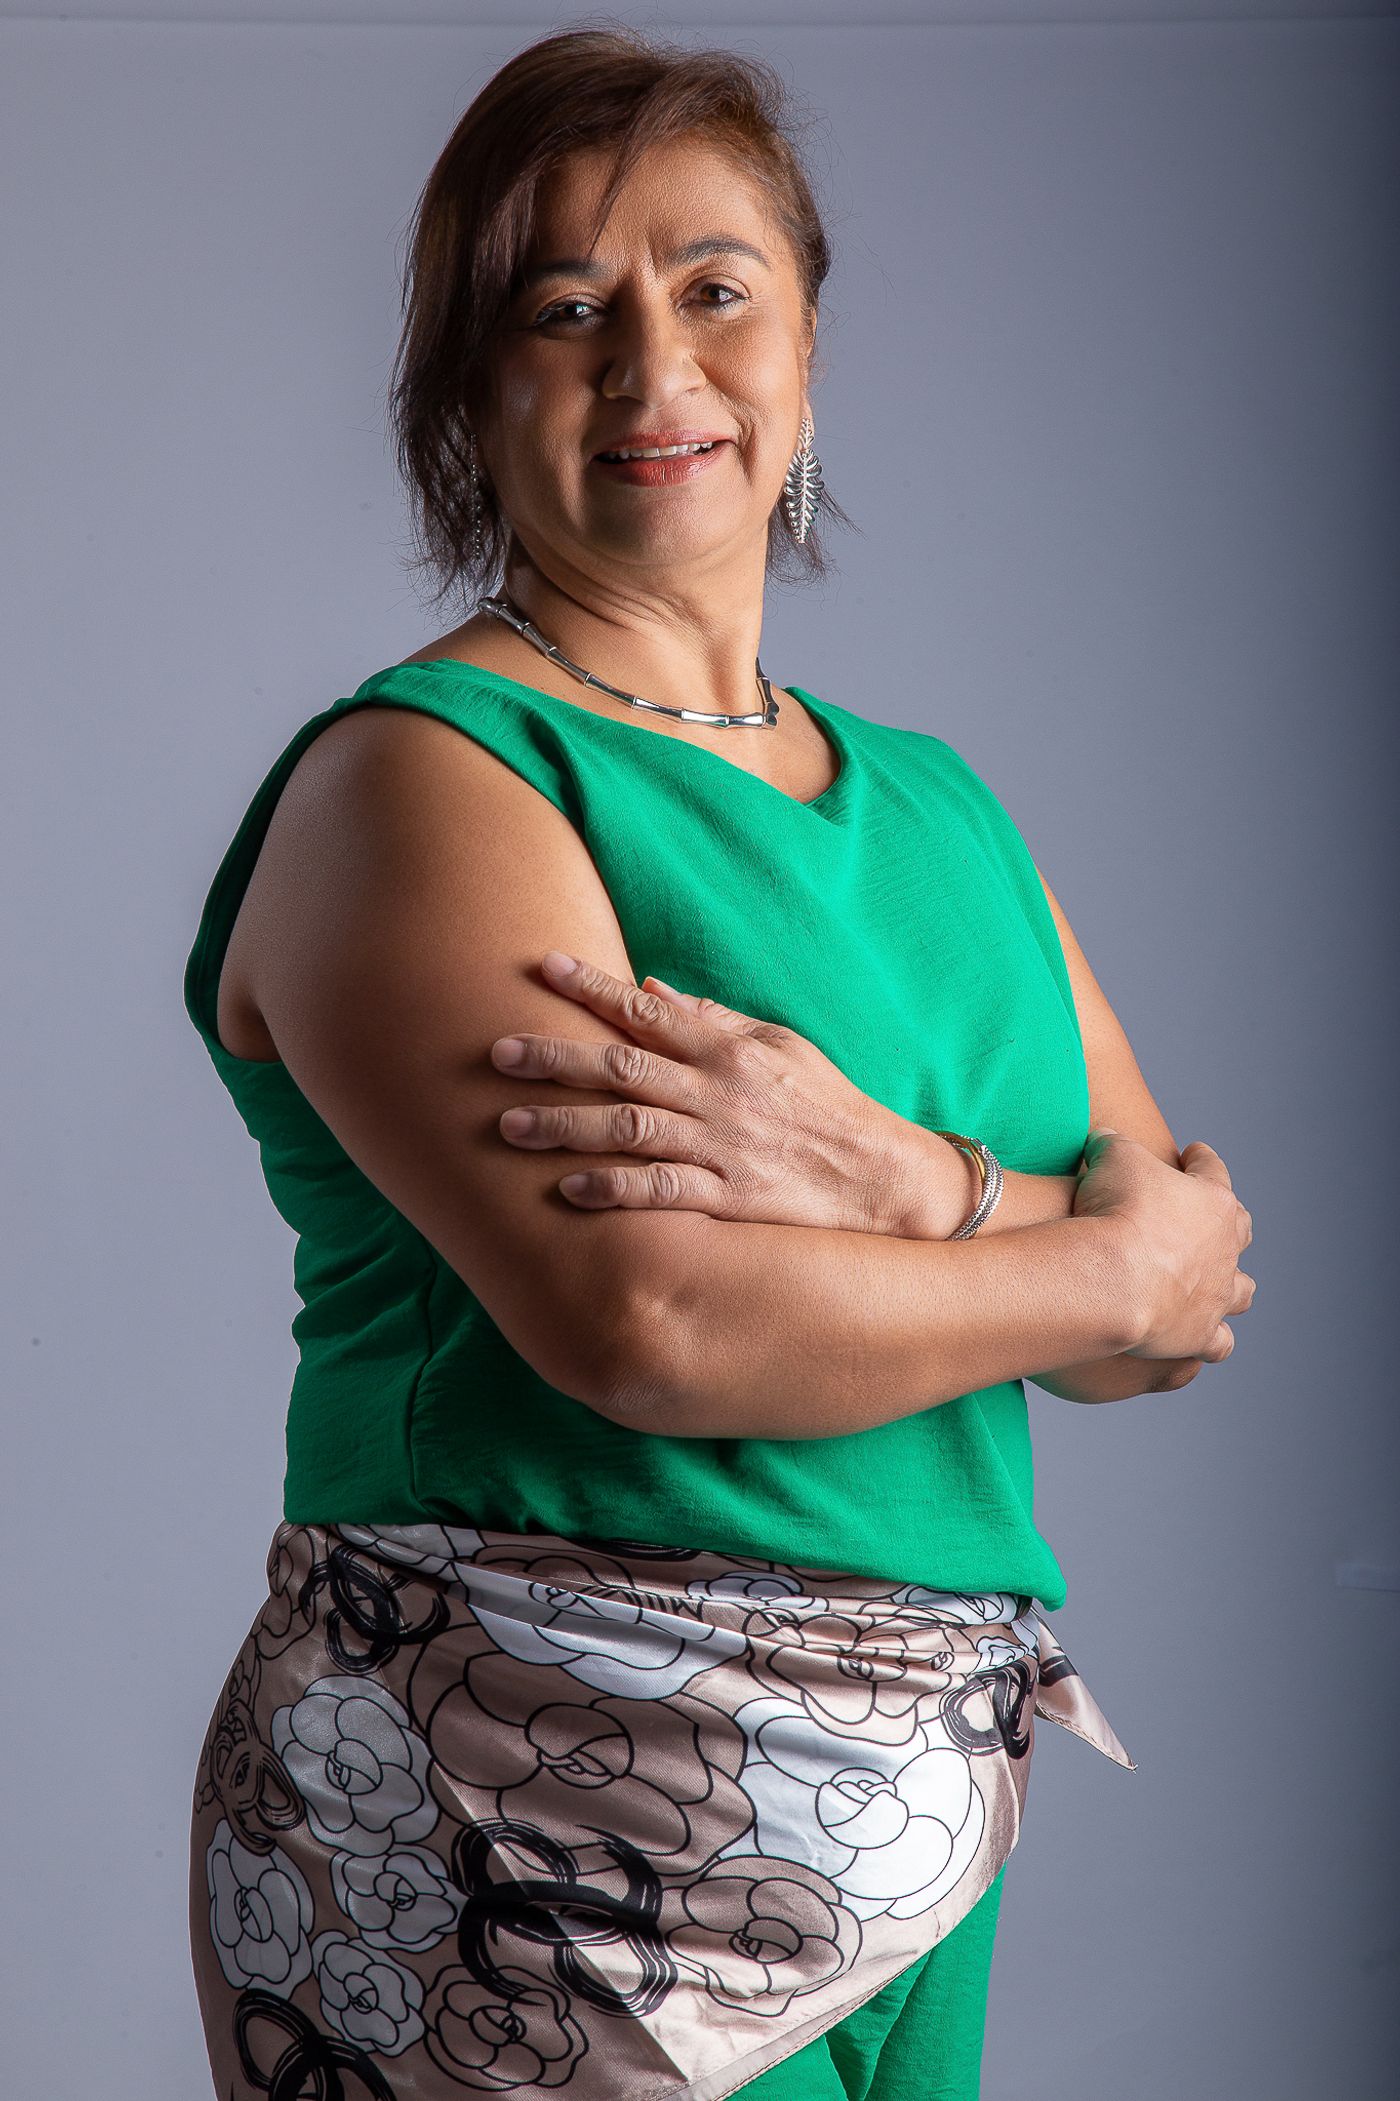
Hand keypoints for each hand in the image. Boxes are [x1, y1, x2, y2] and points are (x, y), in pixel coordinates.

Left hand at [489, 949, 936, 1233]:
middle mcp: (719, 1093)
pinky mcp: (731, 1198)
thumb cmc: (826, 1106)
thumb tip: (654, 991)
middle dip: (554, 1058)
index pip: (648, 1011)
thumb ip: (715, 1019)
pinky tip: (570, 1188)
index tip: (542, 968)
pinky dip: (615, 1189)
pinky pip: (662, 1192)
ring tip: (508, 1126)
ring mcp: (723, 1146)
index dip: (593, 988)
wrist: (884, 1177)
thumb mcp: (781, 1045)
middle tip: (497, 1052)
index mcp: (729, 1050)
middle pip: (622, 1067)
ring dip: (565, 1126)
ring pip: (630, 1128)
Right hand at [1073, 1130, 1255, 1362]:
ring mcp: (1216, 1294)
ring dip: (1232, 1284)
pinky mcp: (1200, 1333)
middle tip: (1210, 1216)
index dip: (1202, 1160)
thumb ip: (1110, 1143)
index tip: (1194, 1153)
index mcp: (1213, 1201)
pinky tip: (1205, 1336)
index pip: (1213, 1170)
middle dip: (1227, 1221)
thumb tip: (1102, 1137)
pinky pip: (1219, 1342)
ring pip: (1241, 1290)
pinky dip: (1215, 1338)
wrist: (1113, 1279)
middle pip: (1239, 1230)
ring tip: (1218, 1281)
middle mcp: (1225, 1249)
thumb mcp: (1110, 1158)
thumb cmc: (1117, 1212)